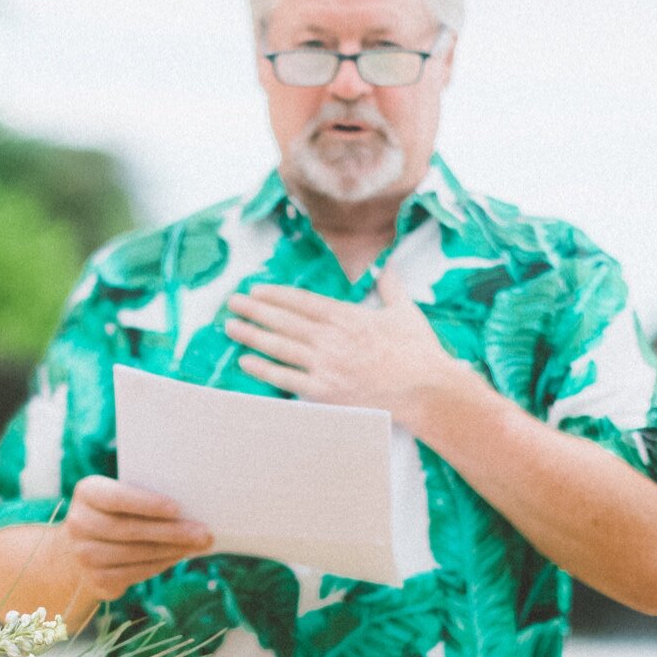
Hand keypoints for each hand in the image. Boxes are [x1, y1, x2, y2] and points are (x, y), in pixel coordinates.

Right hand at [60, 475, 211, 601]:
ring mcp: (84, 556)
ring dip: (171, 550)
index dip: (147, 504)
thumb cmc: (114, 514)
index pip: (116, 498)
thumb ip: (144, 498)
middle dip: (170, 532)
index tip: (177, 508)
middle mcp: (79, 524)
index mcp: (87, 493)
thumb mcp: (120, 496)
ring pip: (135, 554)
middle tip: (202, 532)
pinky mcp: (97, 580)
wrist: (78, 549)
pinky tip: (178, 556)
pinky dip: (161, 565)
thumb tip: (190, 509)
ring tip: (198, 545)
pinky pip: (135, 574)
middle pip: (129, 530)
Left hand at [225, 267, 467, 422]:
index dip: (275, 295)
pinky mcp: (325, 391)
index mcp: (347, 316)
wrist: (426, 390)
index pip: (302, 302)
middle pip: (284, 321)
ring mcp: (326, 365)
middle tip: (232, 303)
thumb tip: (385, 264)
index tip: (256, 290)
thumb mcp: (405, 310)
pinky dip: (264, 369)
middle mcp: (331, 338)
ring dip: (252, 335)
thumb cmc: (418, 352)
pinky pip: (286, 379)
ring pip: (280, 347)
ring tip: (230, 327)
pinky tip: (246, 361)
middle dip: (255, 310)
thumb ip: (390, 285)